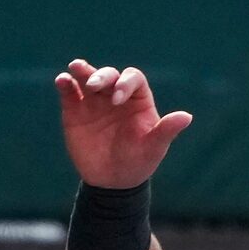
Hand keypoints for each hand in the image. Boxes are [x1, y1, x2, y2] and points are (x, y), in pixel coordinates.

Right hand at [54, 59, 192, 189]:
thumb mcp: (154, 147)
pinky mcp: (75, 111)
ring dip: (82, 71)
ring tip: (74, 68)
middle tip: (94, 87)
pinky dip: (65, 84)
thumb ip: (167, 130)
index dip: (125, 83)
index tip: (117, 99)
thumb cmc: (138, 162)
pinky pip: (70, 93)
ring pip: (88, 78)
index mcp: (137, 99)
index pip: (133, 79)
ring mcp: (94, 101)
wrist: (112, 181)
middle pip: (109, 75)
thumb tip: (186, 117)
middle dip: (101, 76)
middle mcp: (115, 95)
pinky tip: (61, 81)